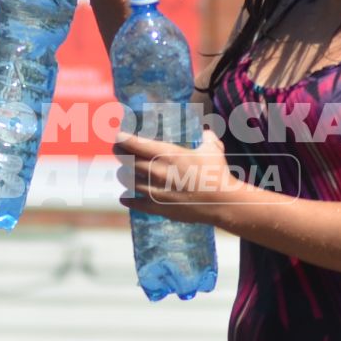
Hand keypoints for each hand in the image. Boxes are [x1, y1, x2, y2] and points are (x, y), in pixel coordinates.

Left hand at [115, 128, 237, 222]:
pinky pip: (134, 203)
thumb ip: (207, 138)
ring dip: (123, 175)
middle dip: (119, 154)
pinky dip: (127, 199)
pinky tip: (125, 197)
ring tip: (124, 173)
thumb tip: (206, 132)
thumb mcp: (213, 149)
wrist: (222, 202)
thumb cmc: (217, 173)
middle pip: (126, 161)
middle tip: (118, 151)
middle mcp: (156, 171)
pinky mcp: (157, 208)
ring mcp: (155, 191)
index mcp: (167, 154)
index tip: (118, 136)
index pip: (135, 144)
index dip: (122, 139)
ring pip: (127, 181)